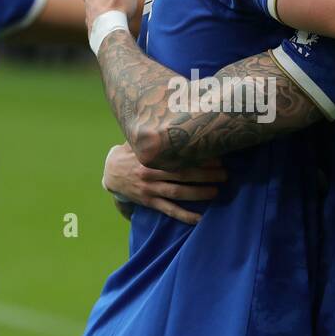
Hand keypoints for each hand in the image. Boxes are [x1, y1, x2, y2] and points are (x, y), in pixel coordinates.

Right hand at [102, 143, 225, 224]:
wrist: (110, 174)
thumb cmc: (130, 153)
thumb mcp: (138, 140)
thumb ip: (153, 133)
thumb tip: (172, 115)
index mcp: (150, 157)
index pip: (177, 157)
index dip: (197, 158)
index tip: (215, 156)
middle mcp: (151, 174)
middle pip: (182, 175)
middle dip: (205, 175)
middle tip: (224, 174)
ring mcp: (150, 190)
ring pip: (178, 193)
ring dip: (198, 193)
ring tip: (216, 192)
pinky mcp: (150, 203)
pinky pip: (169, 211)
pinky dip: (184, 216)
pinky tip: (199, 219)